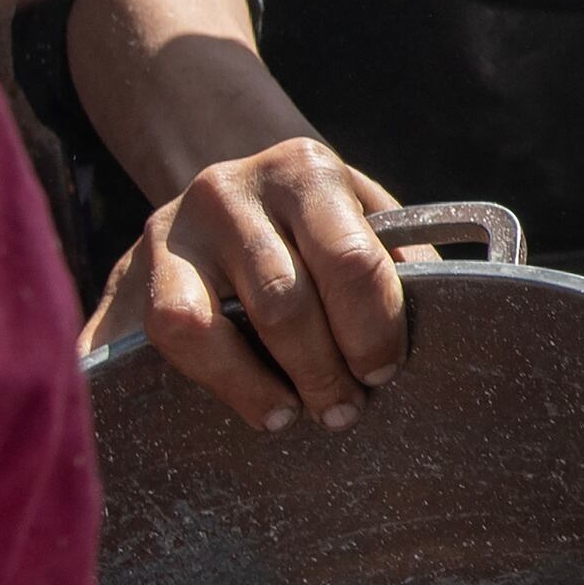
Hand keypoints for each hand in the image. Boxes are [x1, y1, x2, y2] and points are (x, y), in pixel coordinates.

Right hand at [120, 137, 408, 431]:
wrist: (220, 189)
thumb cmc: (310, 226)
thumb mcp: (359, 221)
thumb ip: (398, 264)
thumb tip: (454, 321)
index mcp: (306, 170)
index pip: (351, 261)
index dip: (374, 331)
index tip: (384, 373)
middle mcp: (231, 188)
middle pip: (285, 301)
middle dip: (323, 371)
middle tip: (343, 411)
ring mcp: (172, 227)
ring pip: (205, 324)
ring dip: (259, 385)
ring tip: (289, 414)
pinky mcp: (128, 270)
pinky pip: (165, 336)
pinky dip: (210, 380)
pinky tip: (244, 403)